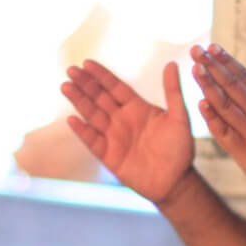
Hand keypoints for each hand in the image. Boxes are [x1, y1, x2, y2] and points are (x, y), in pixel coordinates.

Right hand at [61, 59, 194, 205]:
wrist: (175, 182)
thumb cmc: (180, 150)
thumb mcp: (179, 118)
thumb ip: (173, 91)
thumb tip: (173, 63)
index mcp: (137, 108)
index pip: (115, 87)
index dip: (101, 75)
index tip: (86, 62)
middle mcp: (122, 120)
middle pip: (99, 98)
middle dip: (85, 84)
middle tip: (71, 70)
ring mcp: (113, 137)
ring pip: (92, 115)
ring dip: (79, 101)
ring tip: (65, 86)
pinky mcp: (108, 155)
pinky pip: (92, 140)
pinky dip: (82, 130)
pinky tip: (72, 119)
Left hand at [189, 44, 245, 201]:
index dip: (228, 61)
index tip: (213, 48)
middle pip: (233, 85)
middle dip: (213, 66)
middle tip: (196, 50)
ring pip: (226, 105)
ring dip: (209, 86)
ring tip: (195, 69)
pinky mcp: (245, 153)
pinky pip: (225, 133)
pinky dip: (213, 118)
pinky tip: (200, 103)